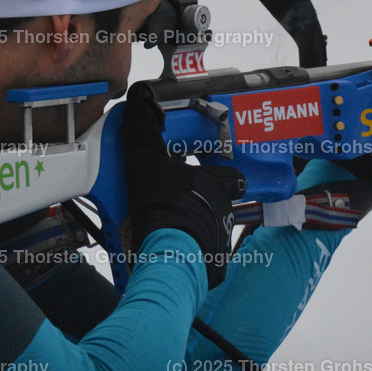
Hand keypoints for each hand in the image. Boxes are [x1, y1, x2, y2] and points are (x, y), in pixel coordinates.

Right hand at [122, 96, 245, 288]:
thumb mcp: (146, 163)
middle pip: (221, 205)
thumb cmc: (163, 206)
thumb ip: (142, 133)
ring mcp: (219, 239)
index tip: (215, 175)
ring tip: (170, 230)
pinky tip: (168, 251)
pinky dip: (188, 253)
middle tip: (183, 204)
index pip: (232, 177)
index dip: (227, 175)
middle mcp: (222, 211)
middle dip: (205, 204)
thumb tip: (139, 104)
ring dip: (196, 229)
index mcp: (213, 184)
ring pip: (213, 230)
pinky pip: (203, 257)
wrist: (167, 255)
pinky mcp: (211, 266)